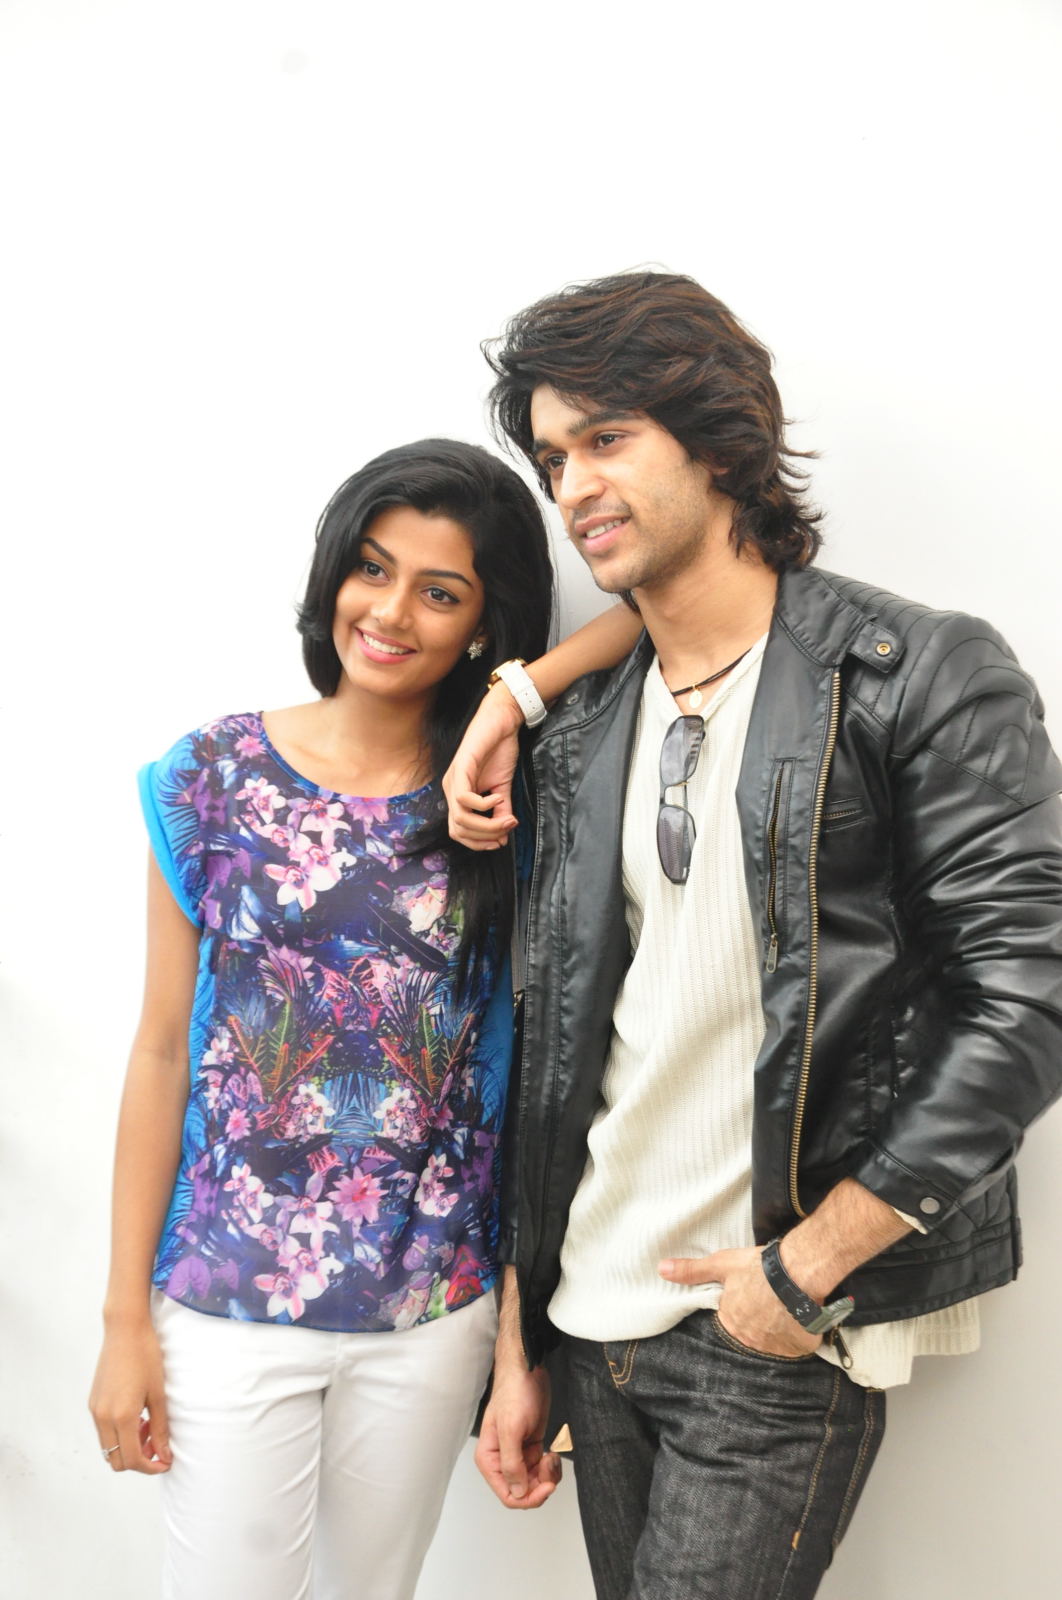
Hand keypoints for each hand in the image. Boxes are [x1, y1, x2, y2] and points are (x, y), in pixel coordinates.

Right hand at [89, 1318, 172, 1473]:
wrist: (125, 1330)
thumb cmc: (146, 1357)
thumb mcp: (158, 1394)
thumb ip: (160, 1428)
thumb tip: (165, 1455)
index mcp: (121, 1416)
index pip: (132, 1459)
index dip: (150, 1467)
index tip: (166, 1462)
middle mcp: (102, 1417)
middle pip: (116, 1460)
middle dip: (139, 1461)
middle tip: (159, 1446)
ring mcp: (95, 1410)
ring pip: (109, 1448)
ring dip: (128, 1447)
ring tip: (149, 1428)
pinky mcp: (93, 1402)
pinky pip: (104, 1431)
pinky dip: (120, 1434)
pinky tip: (137, 1417)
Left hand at [443, 684, 524, 850]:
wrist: (502, 721)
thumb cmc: (500, 750)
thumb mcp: (503, 787)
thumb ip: (501, 810)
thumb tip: (504, 834)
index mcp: (459, 795)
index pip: (459, 832)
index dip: (478, 842)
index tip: (501, 841)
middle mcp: (451, 789)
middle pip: (458, 830)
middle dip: (484, 837)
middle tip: (506, 831)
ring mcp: (453, 778)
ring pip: (460, 818)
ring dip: (486, 825)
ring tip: (507, 818)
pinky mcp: (461, 767)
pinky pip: (464, 798)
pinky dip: (483, 804)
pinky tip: (498, 796)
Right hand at [474, 1364, 561, 1508]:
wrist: (529, 1371)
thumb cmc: (515, 1393)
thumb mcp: (511, 1429)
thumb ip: (511, 1464)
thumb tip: (516, 1493)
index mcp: (490, 1459)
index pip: (508, 1495)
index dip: (528, 1497)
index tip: (546, 1486)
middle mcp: (502, 1460)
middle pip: (523, 1492)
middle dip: (541, 1484)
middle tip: (550, 1465)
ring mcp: (518, 1455)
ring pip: (535, 1483)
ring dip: (548, 1475)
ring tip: (552, 1456)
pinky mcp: (531, 1448)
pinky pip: (542, 1470)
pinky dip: (551, 1467)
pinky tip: (553, 1452)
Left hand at [659, 1246, 821, 1357]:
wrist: (798, 1271)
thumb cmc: (757, 1267)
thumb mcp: (721, 1264)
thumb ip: (692, 1271)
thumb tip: (662, 1270)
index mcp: (730, 1322)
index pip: (731, 1322)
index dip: (741, 1308)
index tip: (750, 1297)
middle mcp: (750, 1340)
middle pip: (752, 1333)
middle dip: (759, 1321)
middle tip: (769, 1300)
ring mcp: (775, 1347)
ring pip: (775, 1341)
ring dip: (778, 1329)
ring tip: (786, 1307)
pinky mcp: (798, 1347)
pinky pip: (797, 1345)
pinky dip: (798, 1335)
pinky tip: (800, 1318)